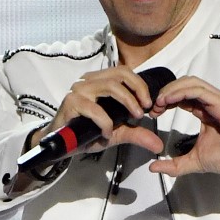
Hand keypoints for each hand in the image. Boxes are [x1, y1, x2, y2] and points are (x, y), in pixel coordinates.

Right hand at [31, 68, 163, 155]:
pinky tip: (106, 134)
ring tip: (133, 119)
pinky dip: (106, 123)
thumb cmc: (86, 134)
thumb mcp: (117, 133)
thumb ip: (137, 134)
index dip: (140, 85)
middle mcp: (89, 82)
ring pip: (110, 86)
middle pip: (120, 74)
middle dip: (138, 91)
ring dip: (127, 103)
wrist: (62, 146)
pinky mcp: (71, 103)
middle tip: (145, 110)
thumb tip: (157, 144)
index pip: (124, 72)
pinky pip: (95, 109)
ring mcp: (79, 90)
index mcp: (100, 82)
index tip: (149, 105)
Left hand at [148, 76, 219, 176]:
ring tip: (159, 102)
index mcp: (204, 110)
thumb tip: (153, 167)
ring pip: (190, 83)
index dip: (165, 100)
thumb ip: (174, 165)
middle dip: (166, 92)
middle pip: (184, 85)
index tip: (154, 112)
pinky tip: (169, 100)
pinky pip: (199, 91)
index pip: (182, 96)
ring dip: (172, 89)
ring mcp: (217, 100)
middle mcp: (210, 101)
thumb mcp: (194, 161)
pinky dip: (182, 92)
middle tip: (153, 106)